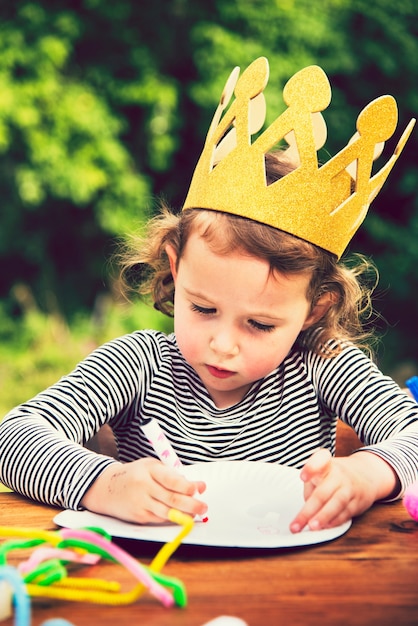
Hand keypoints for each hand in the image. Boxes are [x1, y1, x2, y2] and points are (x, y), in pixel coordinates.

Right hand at [81, 457, 206, 523]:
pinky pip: (160, 519)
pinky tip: (180, 515)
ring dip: (185, 514)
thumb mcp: (152, 467)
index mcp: (149, 469)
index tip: (197, 489)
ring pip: (168, 513)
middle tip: (203, 506)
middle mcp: (144, 487)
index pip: (170, 479)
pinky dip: (172, 518)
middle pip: (172, 499)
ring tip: (196, 513)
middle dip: (191, 504)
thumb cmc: (135, 475)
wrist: (106, 488)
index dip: (186, 486)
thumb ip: (174, 475)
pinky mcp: (139, 517)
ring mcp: (141, 503)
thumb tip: (198, 486)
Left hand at [289, 448, 398, 532]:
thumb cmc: (337, 474)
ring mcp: (350, 488)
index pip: (320, 460)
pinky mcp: (358, 502)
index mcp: (326, 463)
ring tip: (312, 526)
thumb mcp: (322, 471)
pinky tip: (326, 526)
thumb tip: (307, 508)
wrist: (367, 474)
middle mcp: (339, 474)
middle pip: (322, 492)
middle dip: (308, 510)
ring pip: (337, 504)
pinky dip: (335, 521)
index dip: (311, 468)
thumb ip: (310, 486)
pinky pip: (346, 513)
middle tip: (297, 524)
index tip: (303, 477)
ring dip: (323, 517)